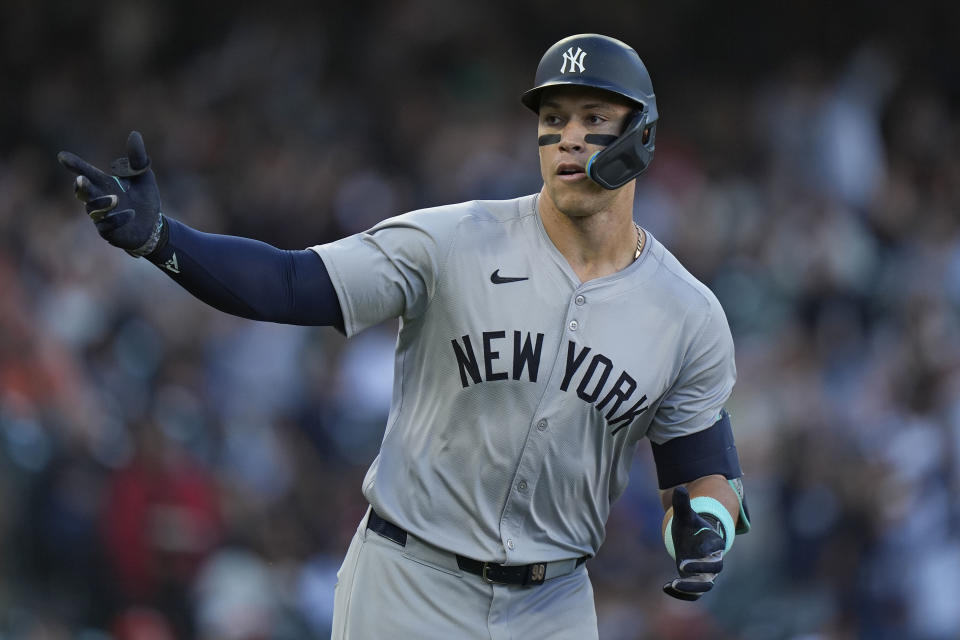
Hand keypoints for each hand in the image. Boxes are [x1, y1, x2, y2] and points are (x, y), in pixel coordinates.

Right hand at [57, 131, 164, 255]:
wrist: (154, 226)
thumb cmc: (144, 199)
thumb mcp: (144, 176)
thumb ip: (137, 158)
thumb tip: (135, 134)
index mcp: (103, 184)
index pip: (86, 172)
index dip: (75, 164)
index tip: (63, 156)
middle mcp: (98, 199)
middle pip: (82, 192)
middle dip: (81, 186)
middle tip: (81, 179)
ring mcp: (101, 217)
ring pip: (92, 209)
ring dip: (103, 203)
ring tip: (116, 199)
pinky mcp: (108, 232)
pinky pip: (106, 226)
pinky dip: (117, 219)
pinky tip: (131, 214)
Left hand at [663, 486, 725, 600]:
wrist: (692, 539)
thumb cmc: (691, 527)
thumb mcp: (686, 516)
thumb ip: (683, 505)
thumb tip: (679, 488)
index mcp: (714, 543)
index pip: (713, 551)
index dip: (702, 554)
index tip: (686, 557)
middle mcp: (713, 560)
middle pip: (714, 571)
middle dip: (699, 571)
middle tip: (681, 567)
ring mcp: (705, 574)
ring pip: (705, 586)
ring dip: (691, 588)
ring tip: (672, 585)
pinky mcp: (696, 582)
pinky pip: (694, 594)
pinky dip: (682, 595)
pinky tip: (665, 587)